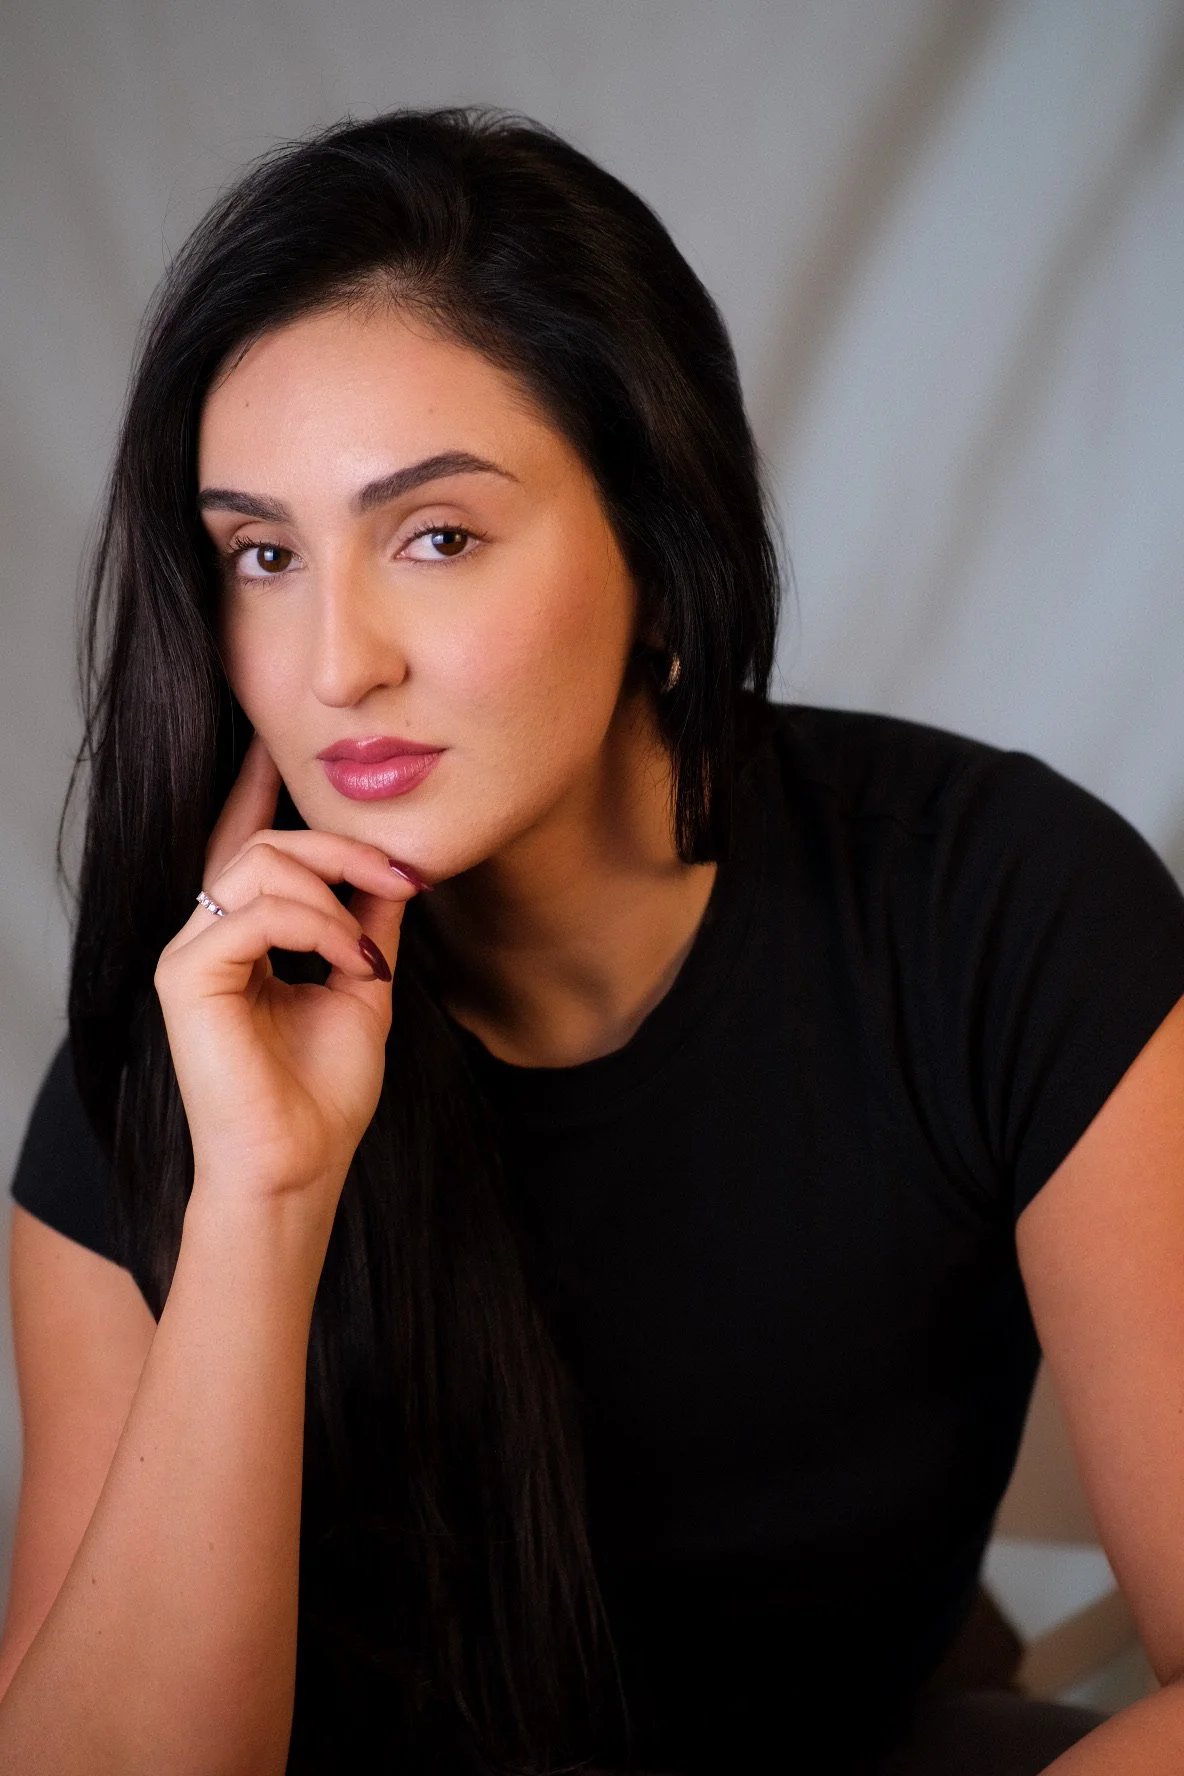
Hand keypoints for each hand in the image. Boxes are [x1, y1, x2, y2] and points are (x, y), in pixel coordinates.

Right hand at [153, 734, 419, 1213]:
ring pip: (260, 867)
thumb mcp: (363, 987)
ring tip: (370, 950)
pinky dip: (317, 927)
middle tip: (399, 879)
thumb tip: (394, 871)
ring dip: (334, 894)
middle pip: (266, 845)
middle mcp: (206, 936)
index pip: (244, 845)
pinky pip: (255, 912)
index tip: (277, 744)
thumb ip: (367, 925)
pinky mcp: (186, 976)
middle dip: (340, 849)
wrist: (301, 1165)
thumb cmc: (326, 1091)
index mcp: (241, 937)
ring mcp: (189, 953)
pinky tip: (350, 962)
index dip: (256, 789)